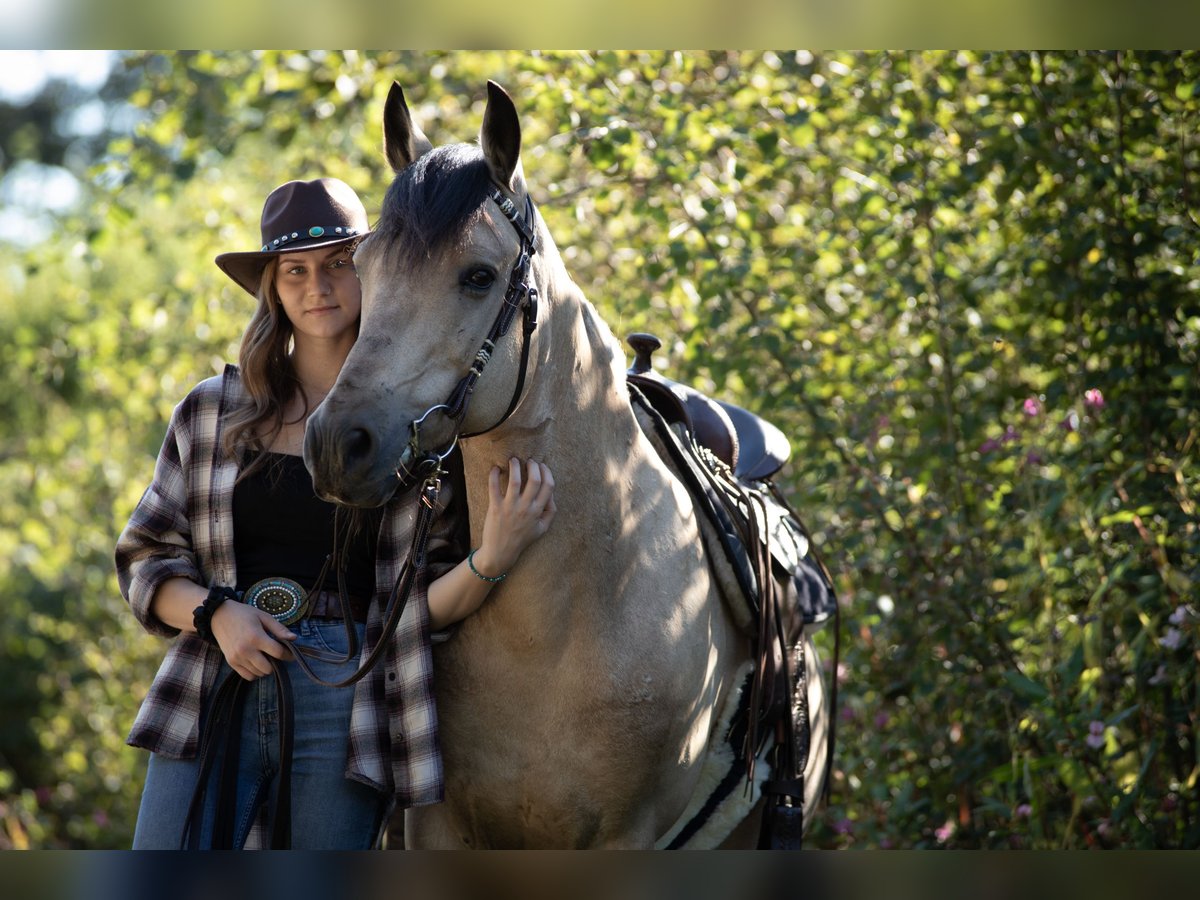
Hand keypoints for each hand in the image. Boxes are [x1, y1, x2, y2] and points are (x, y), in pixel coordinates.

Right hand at [210, 600, 296, 680]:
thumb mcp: (263, 617)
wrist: (219, 615)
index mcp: (256, 637)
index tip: (291, 654)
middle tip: (275, 654)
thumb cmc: (244, 614)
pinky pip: (248, 676)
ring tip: (265, 656)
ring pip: (259, 673)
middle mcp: (246, 650)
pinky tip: (256, 662)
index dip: (288, 655)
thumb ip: (279, 629)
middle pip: (268, 668)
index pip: (278, 653)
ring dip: (265, 668)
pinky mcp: (231, 662)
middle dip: (276, 662)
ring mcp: (237, 658)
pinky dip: (255, 672)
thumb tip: (294, 638)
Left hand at [472, 457, 556, 577]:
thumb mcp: (542, 529)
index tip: (542, 466)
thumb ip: (550, 512)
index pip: (548, 486)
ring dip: (515, 466)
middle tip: (529, 461)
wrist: (500, 553)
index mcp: (538, 511)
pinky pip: (493, 487)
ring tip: (513, 460)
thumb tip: (551, 494)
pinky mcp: (495, 507)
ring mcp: (510, 507)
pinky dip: (494, 475)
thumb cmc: (522, 539)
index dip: (547, 472)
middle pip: (534, 480)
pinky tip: (495, 468)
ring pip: (515, 481)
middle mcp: (526, 508)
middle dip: (533, 466)